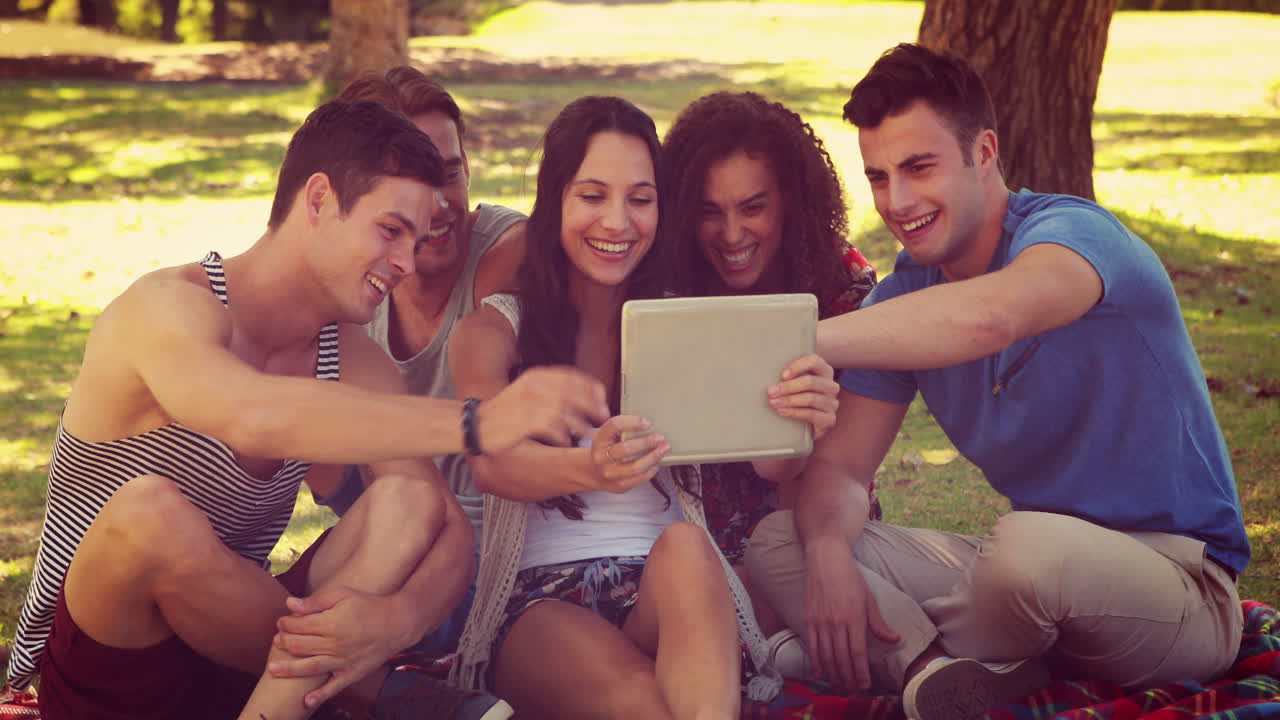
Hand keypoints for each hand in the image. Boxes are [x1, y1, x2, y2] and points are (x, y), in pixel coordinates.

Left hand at [268, 586, 412, 708]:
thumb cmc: (369, 605)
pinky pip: (334, 686)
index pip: (299, 625)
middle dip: (284, 642)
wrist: (398, 623)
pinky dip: (320, 695)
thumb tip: (289, 603)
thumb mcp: (344, 594)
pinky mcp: (352, 672)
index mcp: (332, 622)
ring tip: (272, 670)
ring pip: (310, 667)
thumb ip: (316, 601)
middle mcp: (335, 643)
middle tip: (277, 640)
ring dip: (289, 669)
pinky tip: (307, 701)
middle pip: (300, 646)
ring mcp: (343, 660)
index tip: (281, 622)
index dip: (286, 623)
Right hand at [479, 366, 609, 451]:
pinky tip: (565, 441)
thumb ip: (550, 390)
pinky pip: (554, 430)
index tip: (602, 397)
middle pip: (573, 393)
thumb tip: (581, 396)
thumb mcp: (527, 390)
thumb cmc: (505, 411)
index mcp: (535, 376)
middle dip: (592, 405)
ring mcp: (531, 404)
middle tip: (602, 416)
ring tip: (587, 433)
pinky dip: (563, 437)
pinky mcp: (527, 423)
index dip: (590, 386)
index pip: (571, 376)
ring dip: (581, 424)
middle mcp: (534, 387)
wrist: (477, 425)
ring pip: (567, 412)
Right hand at [589, 415, 668, 492]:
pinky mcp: (618, 486)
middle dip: (646, 442)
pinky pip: (638, 479)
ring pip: (635, 467)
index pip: (614, 426)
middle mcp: (601, 457)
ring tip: (663, 449)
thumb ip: (623, 429)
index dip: (632, 422)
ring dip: (653, 457)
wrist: (594, 472)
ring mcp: (609, 474)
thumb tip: (648, 423)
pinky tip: (656, 464)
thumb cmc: (607, 450)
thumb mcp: (608, 436)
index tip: (647, 422)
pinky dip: (650, 470)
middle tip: (660, 437)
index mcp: (599, 440)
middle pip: (626, 449)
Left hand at [768, 354, 839, 439]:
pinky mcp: (829, 419)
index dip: (798, 366)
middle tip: (771, 392)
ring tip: (773, 403)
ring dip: (789, 400)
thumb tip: (767, 371)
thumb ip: (788, 375)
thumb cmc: (797, 398)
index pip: (814, 361)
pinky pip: (812, 414)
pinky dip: (795, 412)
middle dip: (788, 387)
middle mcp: (831, 386)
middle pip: (810, 382)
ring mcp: (832, 403)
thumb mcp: (794, 383)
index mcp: (824, 371)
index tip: (782, 375)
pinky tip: (782, 411)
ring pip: (811, 398)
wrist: (806, 425)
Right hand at [804, 539, 899, 692]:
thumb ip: (878, 623)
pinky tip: (820, 672)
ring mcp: (821, 621)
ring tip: (838, 686)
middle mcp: (837, 622)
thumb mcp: (869, 598)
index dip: (861, 673)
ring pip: (826, 656)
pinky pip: (812, 645)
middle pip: (842, 659)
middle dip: (847, 678)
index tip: (865, 685)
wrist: (825, 559)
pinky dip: (816, 661)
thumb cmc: (850, 577)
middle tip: (852, 691)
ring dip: (833, 674)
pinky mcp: (809, 618)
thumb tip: (894, 639)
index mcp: (855, 617)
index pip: (858, 653)